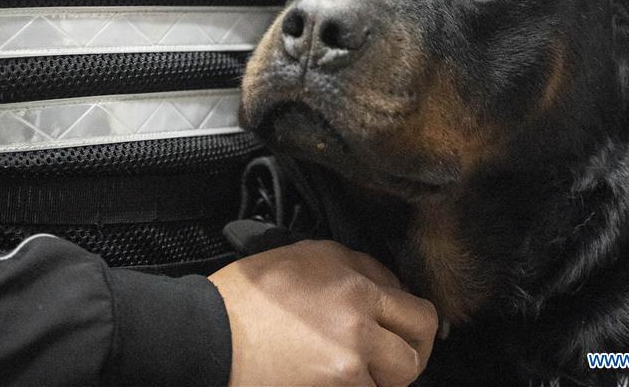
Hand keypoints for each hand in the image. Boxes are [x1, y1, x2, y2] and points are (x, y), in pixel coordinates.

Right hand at [208, 239, 438, 385]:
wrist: (208, 335)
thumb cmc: (249, 295)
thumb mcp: (306, 256)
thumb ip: (359, 268)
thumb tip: (393, 289)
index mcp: (356, 289)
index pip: (420, 314)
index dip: (415, 327)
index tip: (403, 333)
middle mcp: (358, 327)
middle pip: (414, 358)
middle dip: (405, 360)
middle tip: (387, 360)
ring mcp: (345, 367)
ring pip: (390, 386)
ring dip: (376, 381)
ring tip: (348, 369)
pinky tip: (326, 378)